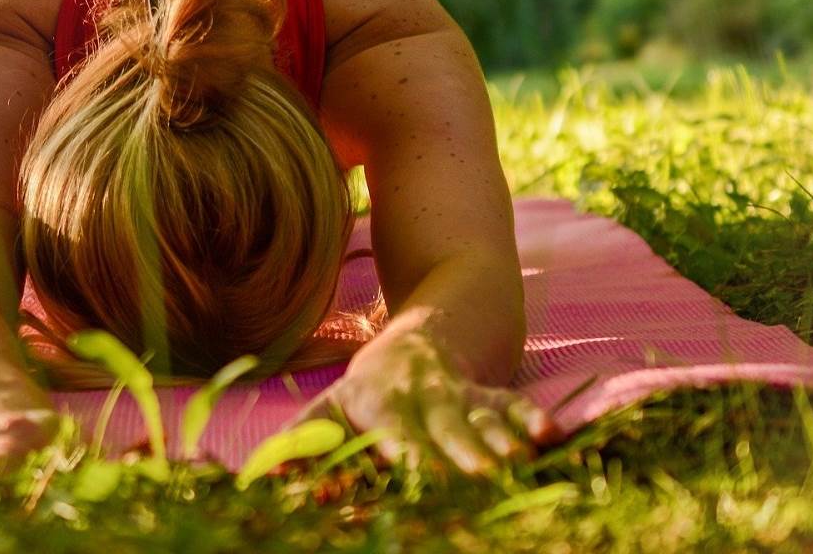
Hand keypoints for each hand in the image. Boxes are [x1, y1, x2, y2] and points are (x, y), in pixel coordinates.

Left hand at [287, 330, 560, 474]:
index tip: (415, 473)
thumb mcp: (329, 409)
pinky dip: (532, 418)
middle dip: (461, 452)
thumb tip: (261, 476)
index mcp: (379, 402)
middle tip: (477, 477)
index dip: (405, 452)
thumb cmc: (366, 391)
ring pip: (482, 416)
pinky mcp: (492, 393)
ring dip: (500, 438)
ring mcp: (461, 393)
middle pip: (444, 426)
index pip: (393, 431)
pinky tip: (551, 436)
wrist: (424, 334)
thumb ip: (299, 442)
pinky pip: (514, 404)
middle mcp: (422, 396)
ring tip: (517, 461)